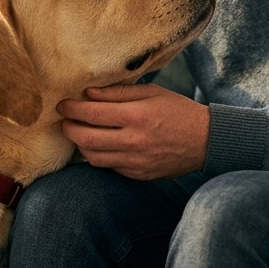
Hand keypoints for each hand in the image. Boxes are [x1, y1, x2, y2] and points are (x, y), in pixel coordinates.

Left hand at [58, 84, 209, 179]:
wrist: (205, 141)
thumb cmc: (178, 111)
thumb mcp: (152, 92)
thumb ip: (119, 93)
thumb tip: (88, 93)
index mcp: (137, 116)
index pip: (92, 113)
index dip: (72, 109)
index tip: (63, 105)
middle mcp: (134, 141)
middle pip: (86, 139)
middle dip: (68, 129)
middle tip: (64, 121)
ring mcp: (135, 162)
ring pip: (93, 158)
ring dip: (80, 145)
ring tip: (79, 133)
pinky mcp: (138, 175)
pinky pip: (109, 167)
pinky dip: (99, 156)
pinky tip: (99, 145)